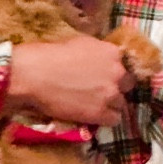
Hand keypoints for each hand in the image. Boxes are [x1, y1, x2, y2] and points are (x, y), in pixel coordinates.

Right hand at [5, 35, 135, 126]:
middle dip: (116, 88)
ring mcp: (111, 94)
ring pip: (122, 103)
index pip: (126, 66)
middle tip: (100, 91)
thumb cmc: (52, 54)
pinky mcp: (101, 113)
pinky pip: (114, 120)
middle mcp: (117, 73)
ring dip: (111, 104)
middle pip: (128, 85)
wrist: (35, 74)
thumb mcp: (82, 43)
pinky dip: (106, 119)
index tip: (107, 77)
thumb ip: (99, 52)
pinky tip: (94, 115)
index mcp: (113, 53)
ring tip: (94, 104)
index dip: (116, 73)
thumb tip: (104, 59)